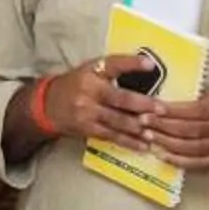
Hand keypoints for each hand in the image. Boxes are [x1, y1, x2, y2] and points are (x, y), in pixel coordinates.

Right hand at [37, 55, 165, 150]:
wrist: (47, 104)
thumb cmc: (75, 84)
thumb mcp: (90, 70)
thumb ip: (112, 70)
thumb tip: (146, 69)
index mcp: (92, 71)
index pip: (114, 64)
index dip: (132, 63)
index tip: (150, 65)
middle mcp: (89, 90)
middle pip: (120, 98)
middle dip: (143, 105)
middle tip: (161, 109)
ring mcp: (87, 112)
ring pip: (118, 120)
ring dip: (138, 127)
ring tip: (155, 131)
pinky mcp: (87, 128)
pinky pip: (112, 136)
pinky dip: (129, 142)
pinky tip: (143, 145)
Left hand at [142, 89, 208, 172]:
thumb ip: (200, 99)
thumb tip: (168, 102)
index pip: (194, 110)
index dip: (172, 111)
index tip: (153, 107)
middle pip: (189, 130)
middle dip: (164, 126)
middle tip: (143, 122)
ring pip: (191, 147)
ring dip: (167, 143)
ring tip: (149, 136)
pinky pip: (197, 163)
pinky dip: (178, 160)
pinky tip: (163, 154)